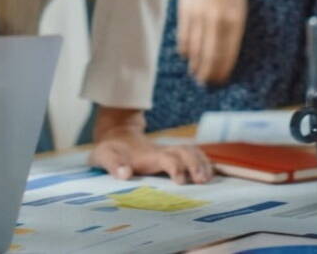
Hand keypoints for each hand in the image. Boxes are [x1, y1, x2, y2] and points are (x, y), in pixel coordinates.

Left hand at [90, 107, 212, 184]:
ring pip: (191, 151)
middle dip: (196, 164)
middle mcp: (162, 151)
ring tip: (209, 178)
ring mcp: (168, 152)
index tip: (180, 181)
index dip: (175, 167)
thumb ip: (113, 165)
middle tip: (202, 181)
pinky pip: (192, 154)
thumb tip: (125, 174)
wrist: (117, 135)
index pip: (167, 158)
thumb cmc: (111, 150)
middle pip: (185, 151)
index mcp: (148, 155)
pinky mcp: (172, 156)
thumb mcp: (105, 156)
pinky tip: (211, 173)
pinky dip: (203, 161)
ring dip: (202, 163)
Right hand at [177, 0, 247, 85]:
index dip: (223, 70)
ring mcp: (198, 16)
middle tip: (207, 82)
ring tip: (196, 74)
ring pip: (194, 50)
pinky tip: (187, 56)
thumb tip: (227, 52)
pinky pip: (183, 38)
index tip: (221, 79)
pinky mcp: (184, 12)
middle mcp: (215, 20)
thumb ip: (235, 28)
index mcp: (233, 19)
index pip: (227, 54)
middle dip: (208, 73)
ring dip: (195, 65)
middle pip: (209, 56)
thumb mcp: (240, 4)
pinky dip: (185, 51)